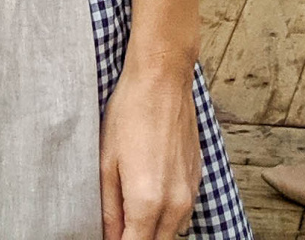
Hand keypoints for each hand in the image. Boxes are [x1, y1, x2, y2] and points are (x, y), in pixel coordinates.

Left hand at [100, 60, 200, 239]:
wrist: (162, 80)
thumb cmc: (130, 113)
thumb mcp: (107, 162)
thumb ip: (110, 208)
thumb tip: (109, 236)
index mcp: (148, 202)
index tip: (109, 237)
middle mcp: (175, 204)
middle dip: (137, 239)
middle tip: (119, 225)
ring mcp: (190, 192)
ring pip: (172, 233)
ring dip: (153, 230)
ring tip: (131, 212)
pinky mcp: (197, 179)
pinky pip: (182, 213)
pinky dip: (166, 215)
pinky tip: (149, 195)